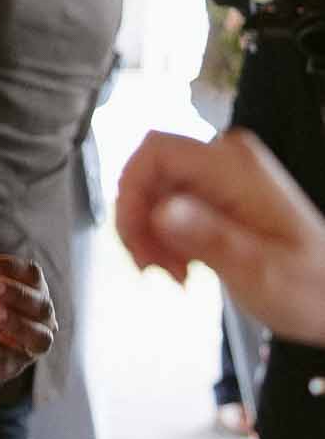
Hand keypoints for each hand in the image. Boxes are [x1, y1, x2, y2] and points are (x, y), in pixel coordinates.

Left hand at [0, 255, 56, 395]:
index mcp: (28, 292)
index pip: (32, 275)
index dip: (11, 267)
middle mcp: (36, 319)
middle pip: (42, 305)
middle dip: (19, 294)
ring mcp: (26, 346)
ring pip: (38, 336)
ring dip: (17, 322)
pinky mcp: (9, 367)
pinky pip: (0, 354)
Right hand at [117, 129, 324, 345]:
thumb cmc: (310, 286)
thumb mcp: (258, 270)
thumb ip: (209, 237)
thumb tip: (162, 211)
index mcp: (235, 168)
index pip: (155, 152)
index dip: (131, 193)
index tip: (133, 239)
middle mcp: (225, 162)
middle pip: (148, 173)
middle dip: (138, 224)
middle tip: (153, 267)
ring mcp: (219, 177)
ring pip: (153, 192)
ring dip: (149, 236)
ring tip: (175, 273)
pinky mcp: (215, 194)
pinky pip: (168, 205)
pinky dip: (164, 238)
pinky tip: (183, 266)